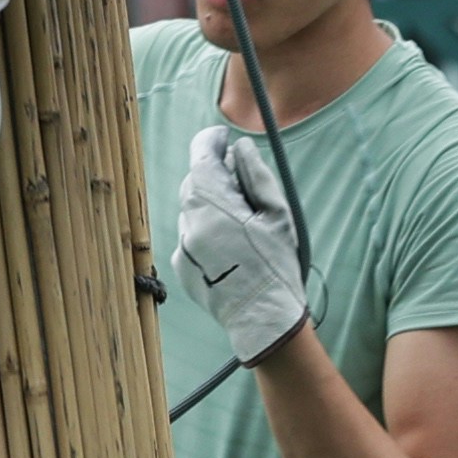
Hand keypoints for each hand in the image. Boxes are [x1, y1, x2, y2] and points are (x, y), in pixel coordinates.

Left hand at [174, 121, 309, 366]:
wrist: (263, 320)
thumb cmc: (276, 265)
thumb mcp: (276, 213)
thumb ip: (256, 174)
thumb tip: (239, 148)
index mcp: (212, 204)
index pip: (200, 155)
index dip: (212, 140)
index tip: (223, 137)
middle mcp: (190, 222)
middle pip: (195, 181)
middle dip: (214, 173)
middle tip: (241, 180)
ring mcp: (182, 246)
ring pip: (191, 209)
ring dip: (210, 204)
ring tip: (241, 222)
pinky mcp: (181, 267)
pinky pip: (190, 234)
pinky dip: (205, 229)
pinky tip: (230, 246)